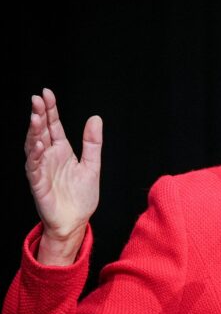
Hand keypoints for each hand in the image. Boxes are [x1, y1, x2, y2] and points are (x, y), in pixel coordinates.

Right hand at [24, 88, 102, 263]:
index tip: (47, 93)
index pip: (53, 125)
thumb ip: (92, 143)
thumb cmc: (81, 196)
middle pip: (41, 131)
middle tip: (37, 98)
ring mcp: (41, 169)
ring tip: (35, 116)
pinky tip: (38, 143)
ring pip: (33, 146)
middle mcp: (49, 157)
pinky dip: (35, 154)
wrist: (76, 221)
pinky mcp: (38, 183)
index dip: (50, 109)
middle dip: (38, 114)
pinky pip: (34, 166)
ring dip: (33, 131)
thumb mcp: (92, 165)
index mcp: (62, 151)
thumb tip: (95, 118)